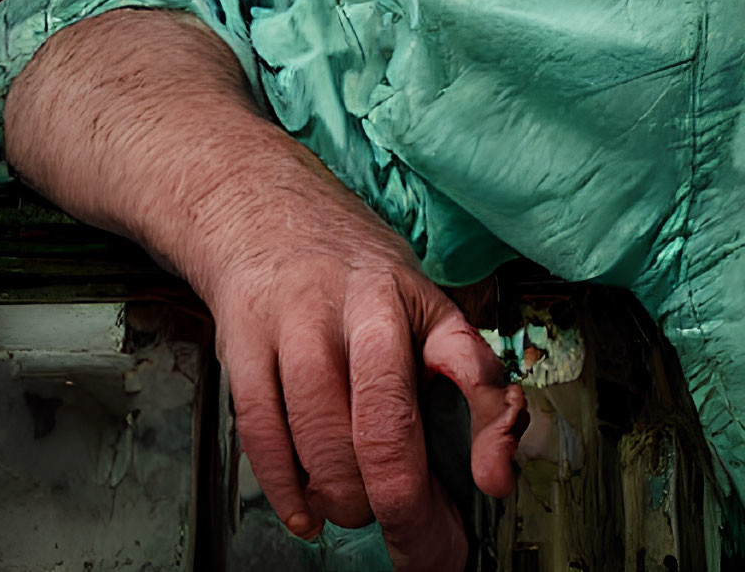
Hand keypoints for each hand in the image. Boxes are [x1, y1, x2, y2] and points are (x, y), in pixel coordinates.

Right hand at [2, 11, 526, 571]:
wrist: (258, 208)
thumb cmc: (355, 272)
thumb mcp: (421, 299)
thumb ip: (463, 371)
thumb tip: (500, 463)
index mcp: (418, 296)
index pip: (469, 361)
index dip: (489, 429)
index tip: (496, 487)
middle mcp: (362, 309)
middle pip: (384, 427)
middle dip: (405, 506)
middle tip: (424, 551)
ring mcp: (297, 326)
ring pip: (324, 442)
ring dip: (346, 499)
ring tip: (360, 514)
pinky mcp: (243, 348)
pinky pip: (264, 437)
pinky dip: (288, 490)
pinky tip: (309, 516)